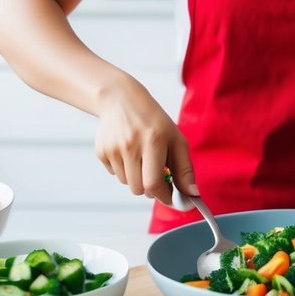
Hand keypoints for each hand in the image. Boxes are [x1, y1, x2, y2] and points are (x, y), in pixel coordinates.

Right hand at [94, 76, 198, 205]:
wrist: (121, 100)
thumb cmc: (153, 120)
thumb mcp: (175, 138)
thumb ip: (185, 168)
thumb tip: (193, 194)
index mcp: (153, 140)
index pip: (154, 184)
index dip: (163, 195)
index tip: (170, 196)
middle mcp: (130, 145)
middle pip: (139, 189)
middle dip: (150, 188)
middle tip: (156, 172)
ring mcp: (113, 149)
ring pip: (127, 184)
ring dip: (137, 177)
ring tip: (141, 156)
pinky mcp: (101, 152)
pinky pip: (115, 175)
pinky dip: (124, 170)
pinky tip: (127, 151)